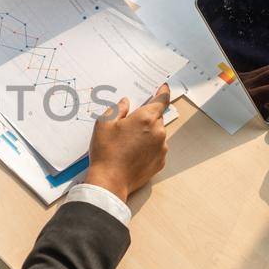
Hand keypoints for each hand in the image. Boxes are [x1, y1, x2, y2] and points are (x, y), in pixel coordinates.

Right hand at [84, 84, 172, 201]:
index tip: (164, 87)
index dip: (163, 92)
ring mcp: (161, 148)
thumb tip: (126, 103)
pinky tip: (134, 153)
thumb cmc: (106, 151)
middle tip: (129, 124)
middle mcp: (158, 132)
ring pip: (157, 134)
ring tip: (129, 143)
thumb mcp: (104, 124)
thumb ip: (117, 109)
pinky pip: (157, 148)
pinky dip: (149, 148)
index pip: (161, 100)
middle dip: (146, 118)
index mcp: (146, 118)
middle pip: (157, 118)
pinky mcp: (160, 161)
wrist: (110, 181)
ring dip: (148, 134)